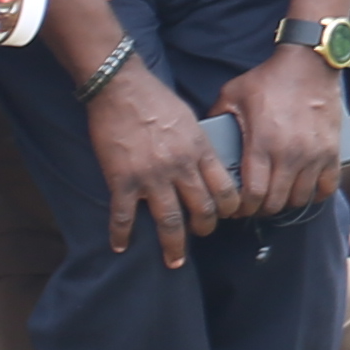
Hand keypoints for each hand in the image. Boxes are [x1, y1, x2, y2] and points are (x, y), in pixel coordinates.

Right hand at [88, 60, 237, 267]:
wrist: (121, 88)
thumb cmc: (156, 100)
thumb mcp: (190, 120)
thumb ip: (198, 145)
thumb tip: (206, 164)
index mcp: (200, 150)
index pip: (225, 188)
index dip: (229, 208)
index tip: (227, 216)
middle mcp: (181, 167)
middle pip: (202, 209)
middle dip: (205, 228)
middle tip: (202, 236)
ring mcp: (152, 176)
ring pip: (169, 220)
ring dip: (173, 244)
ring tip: (174, 260)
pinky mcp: (123, 180)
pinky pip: (124, 216)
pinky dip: (121, 234)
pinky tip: (120, 246)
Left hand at [222, 44, 341, 219]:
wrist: (309, 63)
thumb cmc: (270, 78)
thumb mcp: (233, 93)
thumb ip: (216, 116)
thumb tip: (205, 136)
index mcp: (262, 144)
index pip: (253, 194)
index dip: (243, 208)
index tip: (237, 207)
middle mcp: (289, 155)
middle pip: (275, 203)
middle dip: (261, 209)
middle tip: (255, 204)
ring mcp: (314, 155)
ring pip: (300, 199)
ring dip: (286, 202)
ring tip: (278, 195)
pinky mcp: (332, 151)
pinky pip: (327, 187)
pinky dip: (316, 194)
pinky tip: (306, 188)